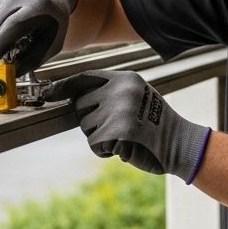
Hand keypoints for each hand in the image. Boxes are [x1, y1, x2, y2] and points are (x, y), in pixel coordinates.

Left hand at [46, 70, 210, 182]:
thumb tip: (72, 99)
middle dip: (93, 120)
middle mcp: (120, 90)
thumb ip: (109, 94)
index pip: (85, 78)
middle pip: (80, 106)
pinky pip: (95, 144)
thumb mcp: (136, 98)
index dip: (64, 87)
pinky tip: (126, 147)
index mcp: (125, 78)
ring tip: (126, 136)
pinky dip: (106, 150)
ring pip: (86, 127)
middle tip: (120, 126)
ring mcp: (118, 110)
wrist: (179, 143)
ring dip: (101, 137)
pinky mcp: (117, 131)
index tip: (48, 93)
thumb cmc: (155, 125)